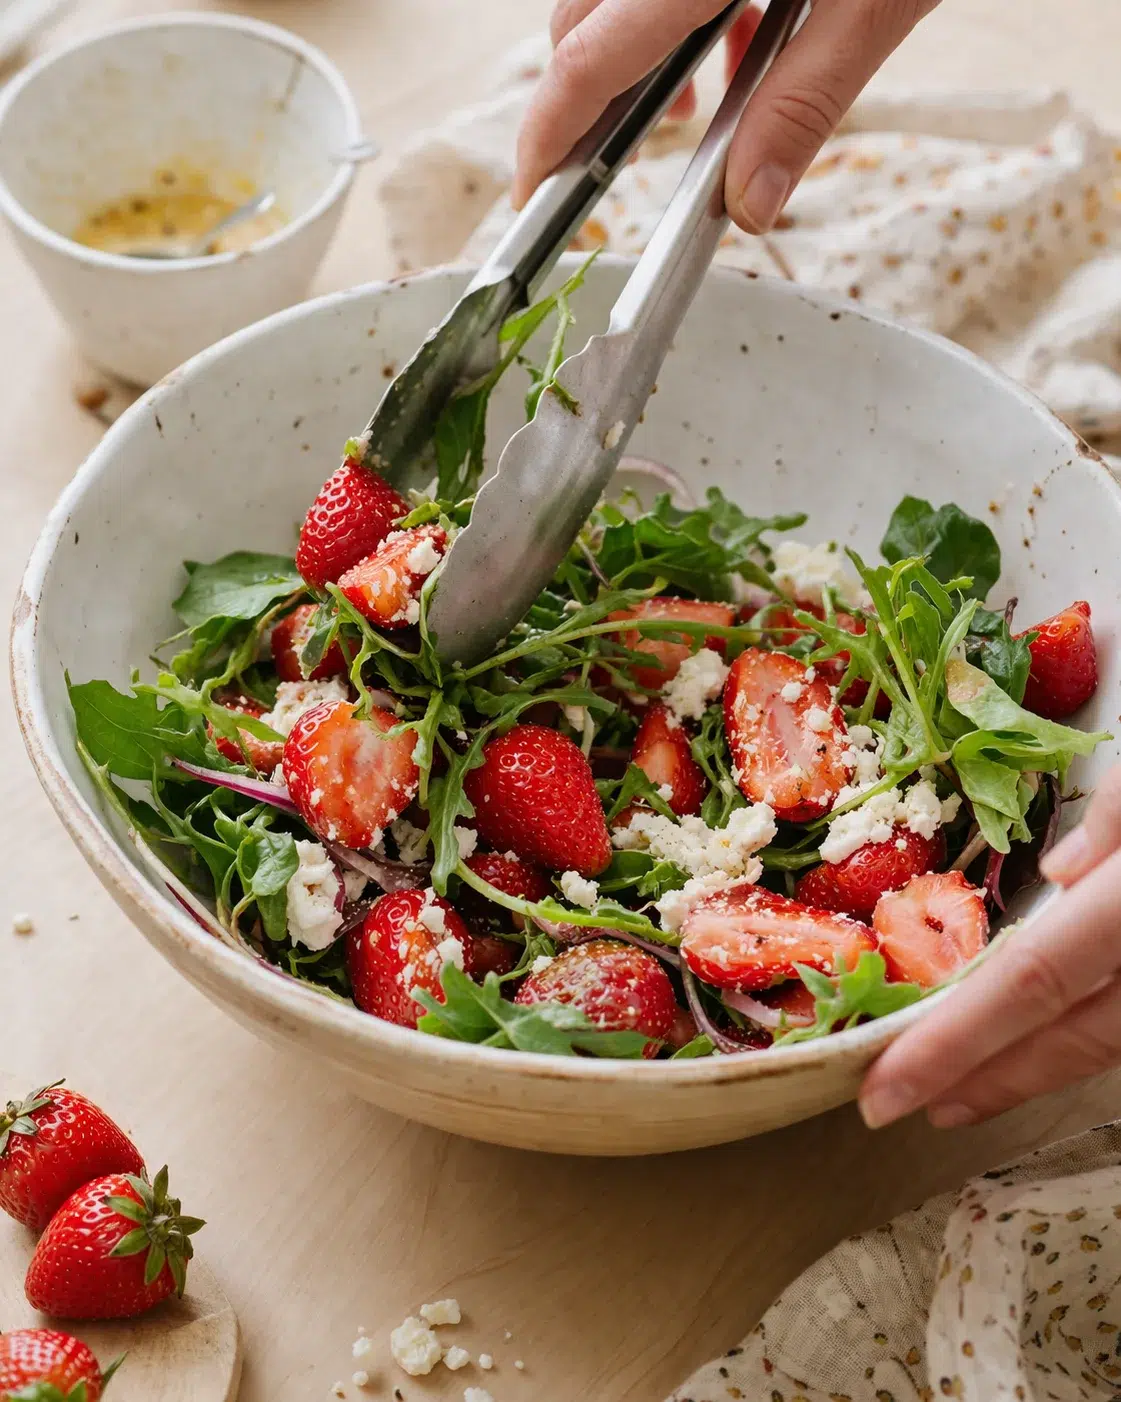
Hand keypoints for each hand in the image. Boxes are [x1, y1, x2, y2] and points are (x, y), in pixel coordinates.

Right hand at [512, 0, 941, 232]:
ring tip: (692, 105)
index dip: (549, 135)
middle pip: (580, 23)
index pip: (589, 58)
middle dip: (589, 100)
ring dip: (637, 58)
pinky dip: (678, 14)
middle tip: (611, 163)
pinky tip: (740, 36)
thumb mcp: (876, 1)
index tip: (534, 193)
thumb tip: (750, 203)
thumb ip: (807, 102)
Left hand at [860, 767, 1120, 1129]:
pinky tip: (1037, 1047)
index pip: (1028, 983)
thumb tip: (1059, 871)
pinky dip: (1076, 1041)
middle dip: (979, 1078)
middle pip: (1063, 1036)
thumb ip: (1113, 819)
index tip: (884, 1091)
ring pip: (1101, 1044)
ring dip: (1029, 1072)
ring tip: (960, 1092)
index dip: (952, 1045)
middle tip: (902, 1106)